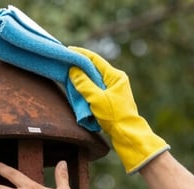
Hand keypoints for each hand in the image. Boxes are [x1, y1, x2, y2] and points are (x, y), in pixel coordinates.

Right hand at [68, 46, 168, 173]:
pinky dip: (87, 86)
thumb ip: (84, 84)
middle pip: (95, 68)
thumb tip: (73, 70)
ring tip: (68, 72)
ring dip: (83, 76)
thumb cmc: (114, 116)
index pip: (95, 60)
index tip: (68, 50)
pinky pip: (96, 87)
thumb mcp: (97, 99)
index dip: (81, 54)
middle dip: (80, 65)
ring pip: (95, 78)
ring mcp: (114, 89)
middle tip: (66, 61)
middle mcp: (116, 80)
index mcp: (115, 76)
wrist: (127, 134)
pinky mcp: (111, 98)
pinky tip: (78, 87)